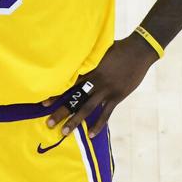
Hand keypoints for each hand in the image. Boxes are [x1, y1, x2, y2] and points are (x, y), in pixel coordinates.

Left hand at [43, 35, 158, 136]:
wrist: (139, 51)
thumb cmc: (118, 47)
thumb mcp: (99, 50)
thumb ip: (87, 58)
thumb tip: (73, 54)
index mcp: (88, 71)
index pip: (68, 85)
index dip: (56, 94)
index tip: (43, 103)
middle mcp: (95, 82)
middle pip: (74, 99)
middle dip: (61, 112)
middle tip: (49, 124)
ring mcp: (106, 91)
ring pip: (87, 109)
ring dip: (75, 121)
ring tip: (64, 132)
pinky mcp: (117, 97)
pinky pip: (106, 114)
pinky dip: (98, 125)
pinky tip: (91, 134)